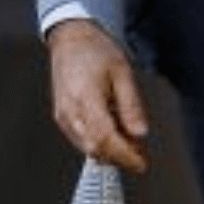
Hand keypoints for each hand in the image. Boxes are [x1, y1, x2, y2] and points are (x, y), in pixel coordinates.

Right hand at [48, 19, 150, 174]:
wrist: (71, 39)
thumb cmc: (96, 51)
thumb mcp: (123, 72)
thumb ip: (131, 105)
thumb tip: (140, 134)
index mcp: (86, 98)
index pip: (104, 139)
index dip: (124, 156)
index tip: (141, 163)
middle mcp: (70, 112)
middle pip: (95, 149)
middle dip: (119, 157)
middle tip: (140, 154)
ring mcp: (63, 117)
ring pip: (87, 148)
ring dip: (110, 152)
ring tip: (129, 141)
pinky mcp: (61, 118)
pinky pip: (80, 140)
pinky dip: (99, 144)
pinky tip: (113, 133)